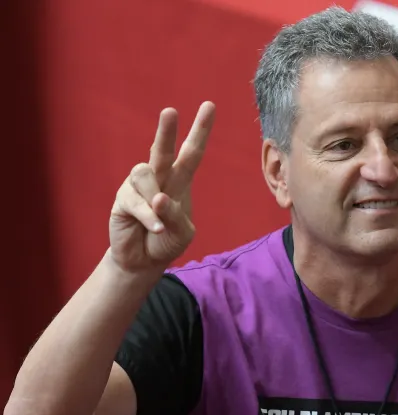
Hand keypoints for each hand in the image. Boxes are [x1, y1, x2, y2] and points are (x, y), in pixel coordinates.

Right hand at [109, 101, 215, 272]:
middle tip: (170, 111)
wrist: (144, 261)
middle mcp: (159, 178)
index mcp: (180, 181)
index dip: (201, 130)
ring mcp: (138, 187)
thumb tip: (159, 198)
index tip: (209, 106)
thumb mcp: (182, 233)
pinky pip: (135, 201)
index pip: (192, 152)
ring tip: (159, 223)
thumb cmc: (166, 241)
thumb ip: (176, 215)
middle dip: (167, 131)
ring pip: (145, 175)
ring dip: (154, 199)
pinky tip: (155, 227)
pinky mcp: (123, 199)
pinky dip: (148, 216)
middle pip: (162, 150)